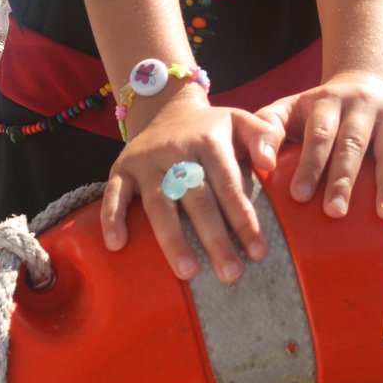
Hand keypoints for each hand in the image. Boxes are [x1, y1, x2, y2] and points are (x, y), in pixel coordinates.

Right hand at [100, 90, 275, 282]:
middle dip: (215, 238)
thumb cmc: (211, 127)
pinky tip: (117, 245)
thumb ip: (264, 135)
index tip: (258, 252)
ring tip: (188, 272)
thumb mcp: (241, 120)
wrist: (166, 109)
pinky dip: (112, 218)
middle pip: (197, 200)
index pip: (228, 185)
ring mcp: (147, 161)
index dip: (243, 219)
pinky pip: (113, 194)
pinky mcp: (121, 168)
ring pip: (159, 204)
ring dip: (172, 239)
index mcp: (209, 141)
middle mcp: (177, 151)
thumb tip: (270, 163)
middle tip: (231, 274)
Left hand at [256, 71, 382, 219]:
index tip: (299, 197)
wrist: (363, 84)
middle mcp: (361, 102)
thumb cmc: (318, 112)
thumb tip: (262, 162)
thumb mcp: (288, 110)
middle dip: (344, 179)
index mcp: (327, 100)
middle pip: (352, 143)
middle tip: (335, 212)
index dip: (310, 164)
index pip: (318, 133)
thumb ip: (267, 129)